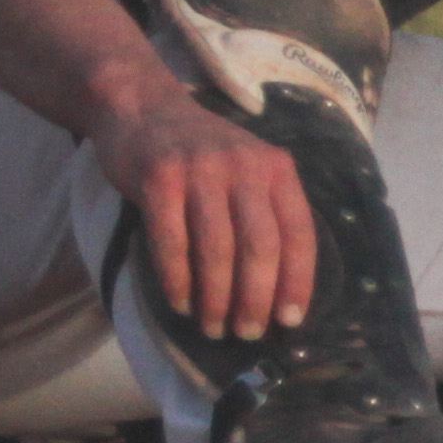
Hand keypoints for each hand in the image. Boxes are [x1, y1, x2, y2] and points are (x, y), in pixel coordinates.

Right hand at [93, 77, 315, 338]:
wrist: (144, 109)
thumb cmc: (202, 153)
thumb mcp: (247, 171)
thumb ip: (263, 213)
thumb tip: (275, 288)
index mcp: (277, 168)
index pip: (298, 232)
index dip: (297, 280)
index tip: (290, 320)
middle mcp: (246, 167)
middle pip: (260, 246)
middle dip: (256, 298)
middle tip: (246, 332)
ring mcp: (202, 171)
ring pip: (217, 250)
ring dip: (216, 298)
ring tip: (213, 328)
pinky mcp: (160, 179)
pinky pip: (173, 242)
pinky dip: (178, 281)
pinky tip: (181, 305)